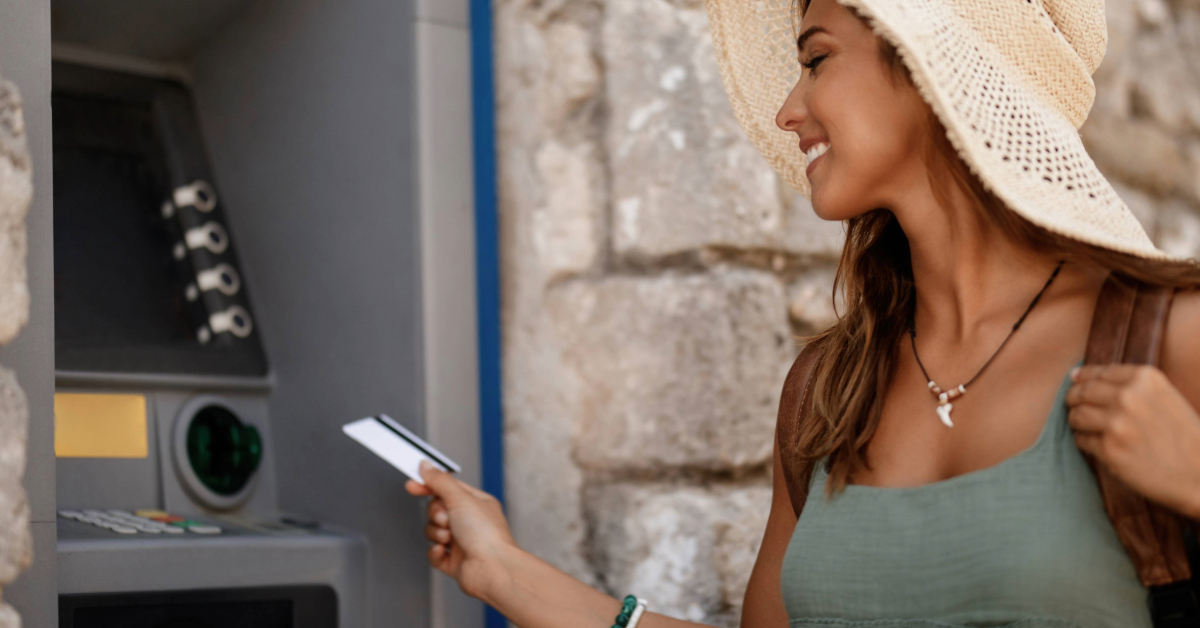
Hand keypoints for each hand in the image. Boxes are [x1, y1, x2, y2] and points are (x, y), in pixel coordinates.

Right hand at [405, 461, 519, 600]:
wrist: (492, 569)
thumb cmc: (487, 535)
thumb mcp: (461, 498)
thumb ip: (440, 481)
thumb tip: (426, 466)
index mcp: (476, 503)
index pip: (447, 488)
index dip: (428, 486)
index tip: (412, 485)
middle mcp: (469, 521)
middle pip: (436, 510)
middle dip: (436, 515)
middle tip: (446, 519)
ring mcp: (461, 542)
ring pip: (432, 531)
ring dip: (437, 533)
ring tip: (449, 539)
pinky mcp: (454, 561)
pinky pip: (433, 553)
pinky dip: (435, 552)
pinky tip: (444, 551)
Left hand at [1067, 364, 1199, 516]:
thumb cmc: (1182, 435)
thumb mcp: (1164, 397)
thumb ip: (1128, 385)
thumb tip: (1075, 374)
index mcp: (1146, 378)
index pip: (1098, 372)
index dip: (1084, 379)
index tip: (1076, 383)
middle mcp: (1129, 396)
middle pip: (1082, 392)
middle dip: (1075, 400)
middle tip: (1077, 408)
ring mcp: (1117, 423)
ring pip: (1077, 415)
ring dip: (1078, 421)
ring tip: (1090, 427)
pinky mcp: (1109, 449)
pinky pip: (1082, 440)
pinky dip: (1086, 442)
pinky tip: (1101, 446)